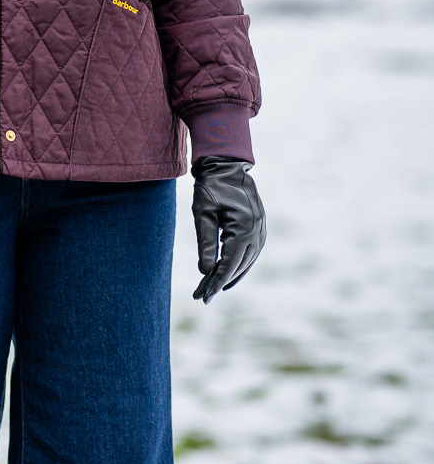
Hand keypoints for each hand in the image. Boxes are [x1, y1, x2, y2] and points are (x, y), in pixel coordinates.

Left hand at [192, 157, 266, 301]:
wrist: (227, 166)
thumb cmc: (211, 188)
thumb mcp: (202, 214)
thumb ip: (206, 243)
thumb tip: (205, 272)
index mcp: (243, 228)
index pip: (229, 264)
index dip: (215, 282)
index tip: (203, 296)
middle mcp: (257, 232)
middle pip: (238, 266)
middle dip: (220, 283)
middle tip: (202, 296)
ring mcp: (261, 230)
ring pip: (247, 262)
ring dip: (231, 276)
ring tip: (214, 290)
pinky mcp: (260, 227)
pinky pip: (251, 253)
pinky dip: (241, 265)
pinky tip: (230, 274)